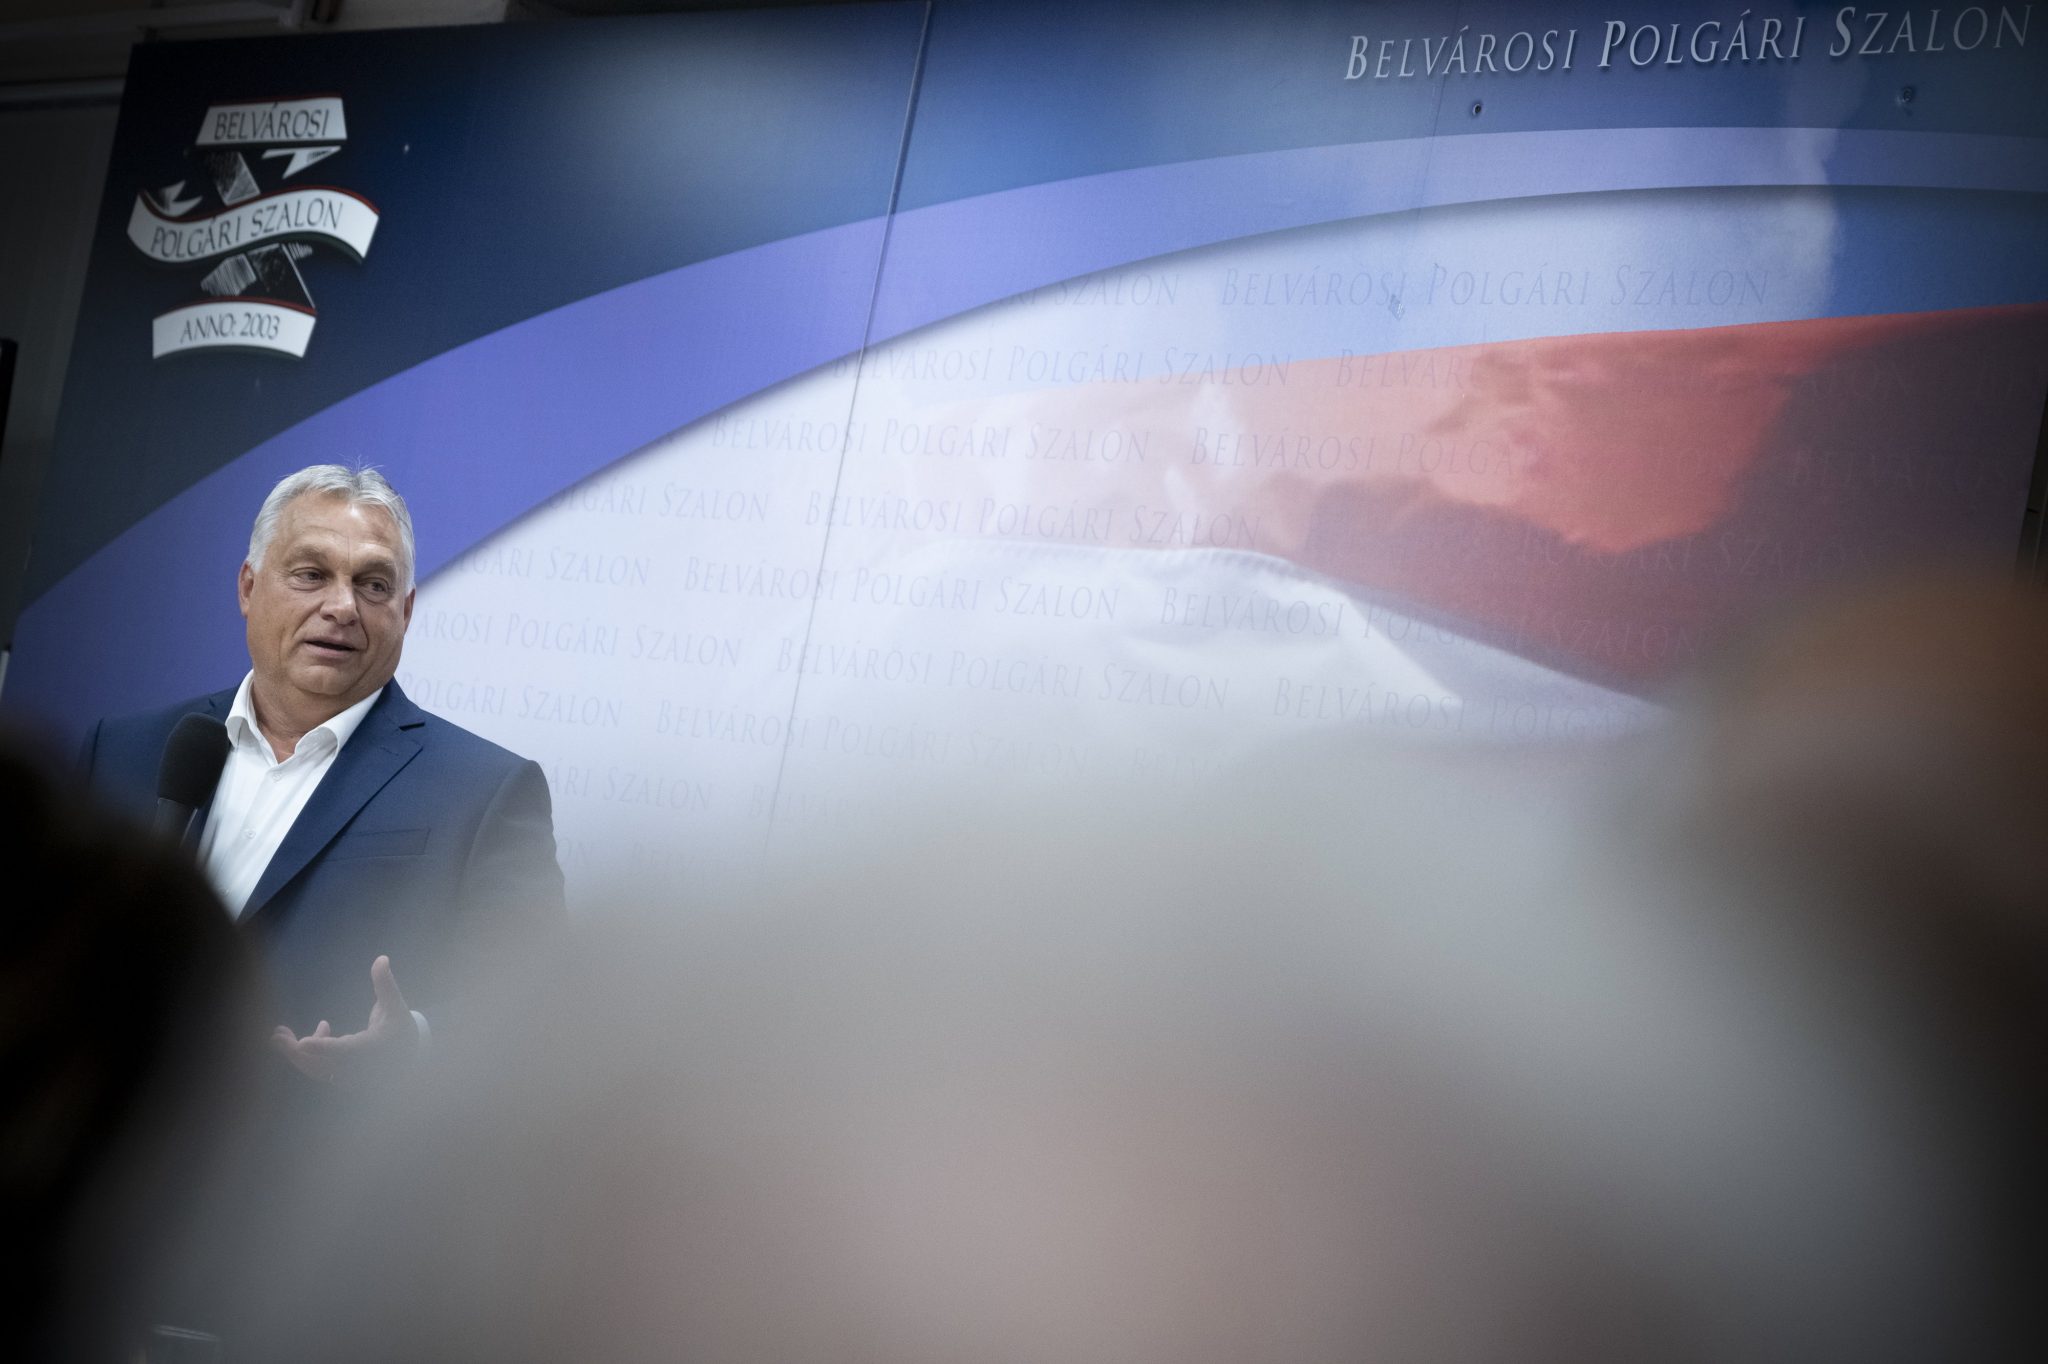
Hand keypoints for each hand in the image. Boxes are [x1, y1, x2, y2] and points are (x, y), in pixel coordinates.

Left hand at [273, 954, 420, 1084]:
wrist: (409, 1056)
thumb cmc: (400, 1027)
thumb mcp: (396, 1005)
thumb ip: (385, 984)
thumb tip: (381, 958)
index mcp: (373, 1048)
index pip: (346, 1050)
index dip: (324, 1047)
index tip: (302, 1042)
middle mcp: (359, 1067)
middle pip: (322, 1064)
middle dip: (296, 1051)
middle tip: (276, 1035)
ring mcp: (349, 1075)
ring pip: (316, 1069)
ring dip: (295, 1053)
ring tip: (279, 1034)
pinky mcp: (341, 1077)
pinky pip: (319, 1067)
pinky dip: (308, 1053)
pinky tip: (313, 1032)